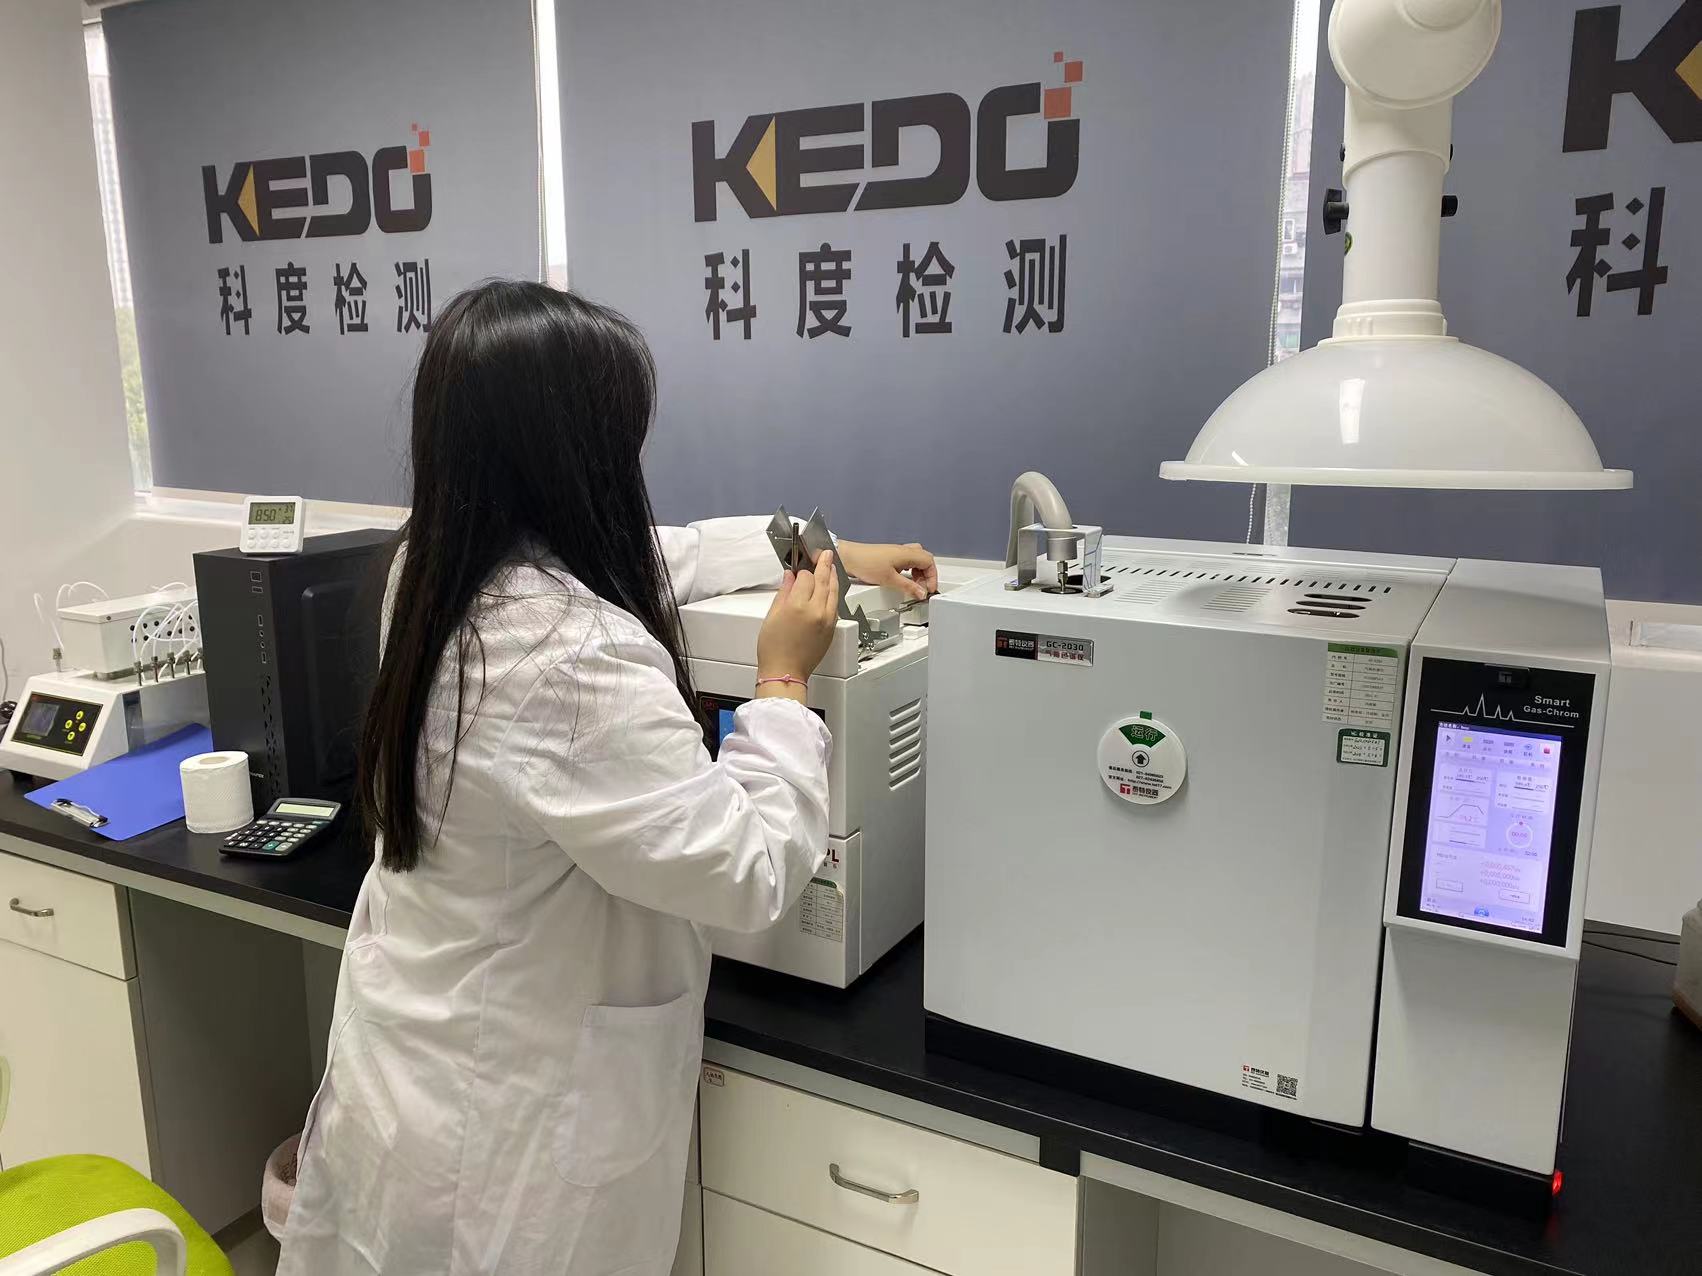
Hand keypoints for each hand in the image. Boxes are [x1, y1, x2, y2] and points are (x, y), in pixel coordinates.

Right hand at [756, 550, 840, 700]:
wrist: (786, 672)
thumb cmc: (774, 648)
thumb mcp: (772, 615)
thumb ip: (784, 592)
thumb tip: (790, 576)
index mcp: (798, 606)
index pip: (805, 577)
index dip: (802, 570)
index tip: (800, 566)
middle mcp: (816, 611)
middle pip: (823, 580)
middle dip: (824, 565)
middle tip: (826, 553)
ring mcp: (827, 620)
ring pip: (833, 591)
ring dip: (832, 577)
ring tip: (831, 566)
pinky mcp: (832, 628)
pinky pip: (835, 605)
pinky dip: (833, 593)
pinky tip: (830, 588)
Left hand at [837, 540, 937, 601]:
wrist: (848, 557)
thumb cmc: (865, 563)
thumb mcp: (889, 579)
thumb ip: (907, 587)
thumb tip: (921, 593)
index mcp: (906, 553)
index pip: (929, 562)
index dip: (932, 576)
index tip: (929, 588)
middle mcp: (903, 550)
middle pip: (924, 559)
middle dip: (927, 574)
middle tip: (923, 588)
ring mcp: (896, 552)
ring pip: (916, 560)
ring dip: (918, 573)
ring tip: (914, 586)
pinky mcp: (889, 555)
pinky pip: (906, 561)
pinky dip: (909, 570)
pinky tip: (903, 579)